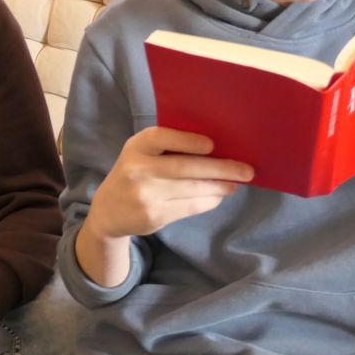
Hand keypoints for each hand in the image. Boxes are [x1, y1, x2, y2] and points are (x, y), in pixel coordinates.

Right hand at [76, 126, 252, 286]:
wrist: (108, 211)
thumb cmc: (135, 172)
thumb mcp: (141, 153)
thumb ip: (168, 147)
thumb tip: (218, 148)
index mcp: (137, 146)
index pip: (164, 138)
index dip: (189, 141)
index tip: (213, 145)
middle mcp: (138, 169)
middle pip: (185, 167)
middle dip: (220, 169)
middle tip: (246, 170)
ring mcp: (145, 196)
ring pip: (192, 189)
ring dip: (220, 186)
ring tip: (236, 183)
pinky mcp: (153, 217)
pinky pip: (190, 207)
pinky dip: (209, 201)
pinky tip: (218, 196)